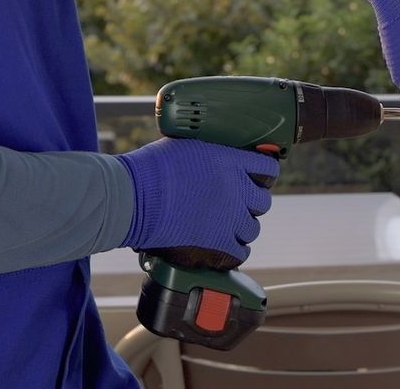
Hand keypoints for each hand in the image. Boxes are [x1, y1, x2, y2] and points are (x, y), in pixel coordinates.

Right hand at [116, 137, 277, 263]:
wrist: (132, 198)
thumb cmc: (149, 170)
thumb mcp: (183, 146)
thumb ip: (207, 153)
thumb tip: (209, 159)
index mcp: (230, 161)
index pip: (267, 168)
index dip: (262, 175)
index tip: (256, 179)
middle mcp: (237, 189)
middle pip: (262, 201)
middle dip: (250, 203)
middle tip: (234, 204)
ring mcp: (230, 219)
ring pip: (251, 229)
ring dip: (240, 228)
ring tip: (223, 226)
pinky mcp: (219, 244)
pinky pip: (240, 252)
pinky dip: (233, 250)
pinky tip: (222, 245)